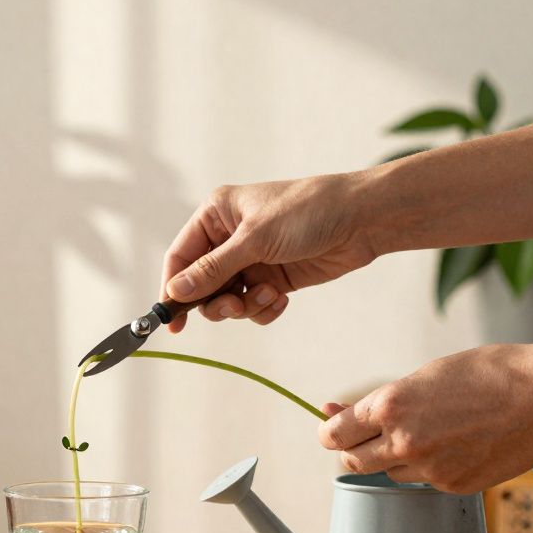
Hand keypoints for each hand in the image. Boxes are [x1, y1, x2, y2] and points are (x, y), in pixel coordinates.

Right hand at [161, 174, 379, 332]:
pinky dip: (263, 308)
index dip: (172, 288)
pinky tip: (281, 299)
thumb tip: (174, 292)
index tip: (169, 320)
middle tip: (233, 307)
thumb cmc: (307, 213)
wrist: (362, 219)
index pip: (181, 256)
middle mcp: (229, 238)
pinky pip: (253, 304)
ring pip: (227, 298)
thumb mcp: (254, 240)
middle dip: (216, 301)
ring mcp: (251, 259)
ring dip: (244, 305)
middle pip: (200, 284)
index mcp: (216, 215)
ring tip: (267, 296)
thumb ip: (212, 269)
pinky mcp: (273, 278)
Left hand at [317, 343, 532, 493]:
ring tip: (427, 433)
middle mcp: (404, 441)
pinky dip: (428, 468)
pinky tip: (452, 446)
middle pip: (351, 461)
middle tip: (365, 438)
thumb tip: (336, 409)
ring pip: (388, 473)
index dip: (329, 432)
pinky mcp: (454, 486)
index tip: (331, 429)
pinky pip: (423, 481)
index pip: (333, 433)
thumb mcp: (425, 374)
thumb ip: (380, 399)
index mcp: (391, 405)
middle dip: (353, 450)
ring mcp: (430, 468)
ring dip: (393, 459)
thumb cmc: (492, 374)